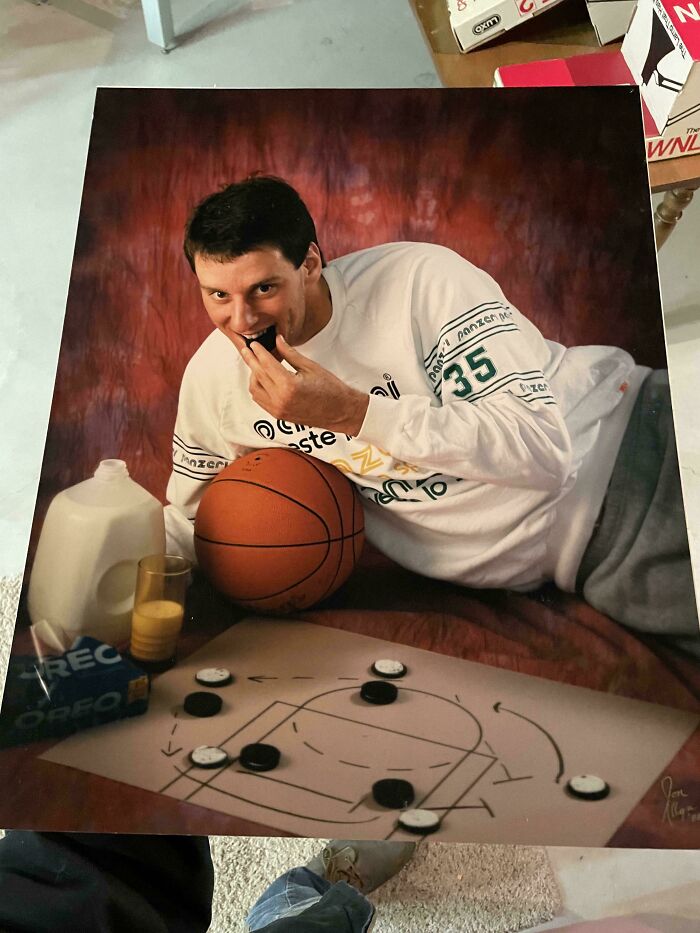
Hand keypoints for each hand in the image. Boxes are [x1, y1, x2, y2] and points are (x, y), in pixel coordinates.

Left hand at [238, 335, 368, 435]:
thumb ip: (290, 354)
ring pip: (255, 389)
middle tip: (247, 350)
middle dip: (251, 361)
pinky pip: (260, 400)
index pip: (266, 364)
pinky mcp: (278, 416)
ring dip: (253, 375)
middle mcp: (280, 400)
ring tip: (257, 364)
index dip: (258, 352)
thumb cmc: (330, 389)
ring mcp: (278, 410)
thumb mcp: (310, 367)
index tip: (253, 344)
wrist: (340, 412)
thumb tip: (277, 340)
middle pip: (258, 376)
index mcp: (289, 386)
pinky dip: (258, 388)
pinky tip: (262, 379)